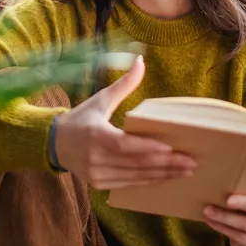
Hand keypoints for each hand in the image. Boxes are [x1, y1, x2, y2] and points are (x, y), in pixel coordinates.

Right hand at [53, 55, 196, 189]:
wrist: (55, 143)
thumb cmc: (82, 118)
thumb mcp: (101, 99)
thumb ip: (124, 84)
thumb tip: (141, 60)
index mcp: (96, 135)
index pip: (125, 145)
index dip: (149, 148)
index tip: (172, 149)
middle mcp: (95, 157)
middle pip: (136, 164)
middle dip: (166, 165)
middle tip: (191, 162)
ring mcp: (97, 174)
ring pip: (135, 178)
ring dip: (162, 176)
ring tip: (185, 172)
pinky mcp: (99, 184)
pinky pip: (129, 184)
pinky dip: (149, 182)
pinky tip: (166, 178)